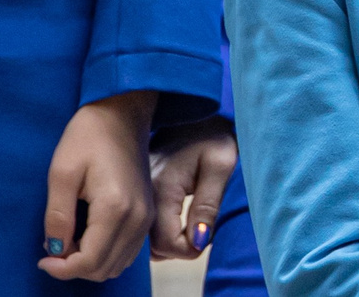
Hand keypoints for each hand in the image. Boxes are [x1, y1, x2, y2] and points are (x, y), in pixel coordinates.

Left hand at [38, 90, 153, 282]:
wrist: (121, 112)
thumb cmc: (89, 135)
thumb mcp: (61, 172)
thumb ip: (57, 216)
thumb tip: (54, 251)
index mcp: (115, 208)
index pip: (90, 261)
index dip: (62, 269)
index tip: (41, 259)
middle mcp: (137, 218)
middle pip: (105, 269)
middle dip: (75, 267)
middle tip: (52, 247)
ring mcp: (146, 217)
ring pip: (117, 265)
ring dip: (90, 263)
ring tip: (68, 240)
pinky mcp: (147, 213)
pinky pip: (127, 252)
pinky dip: (105, 254)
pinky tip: (87, 236)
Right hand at [149, 118, 237, 259]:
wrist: (194, 109)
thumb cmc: (213, 134)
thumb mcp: (221, 164)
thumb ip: (208, 205)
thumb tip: (198, 242)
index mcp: (162, 188)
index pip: (166, 243)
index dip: (188, 249)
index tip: (205, 233)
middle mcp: (143, 194)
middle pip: (151, 245)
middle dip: (177, 247)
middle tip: (199, 228)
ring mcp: (137, 193)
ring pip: (145, 238)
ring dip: (167, 240)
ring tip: (189, 223)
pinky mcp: (138, 191)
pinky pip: (144, 224)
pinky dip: (159, 229)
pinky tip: (176, 218)